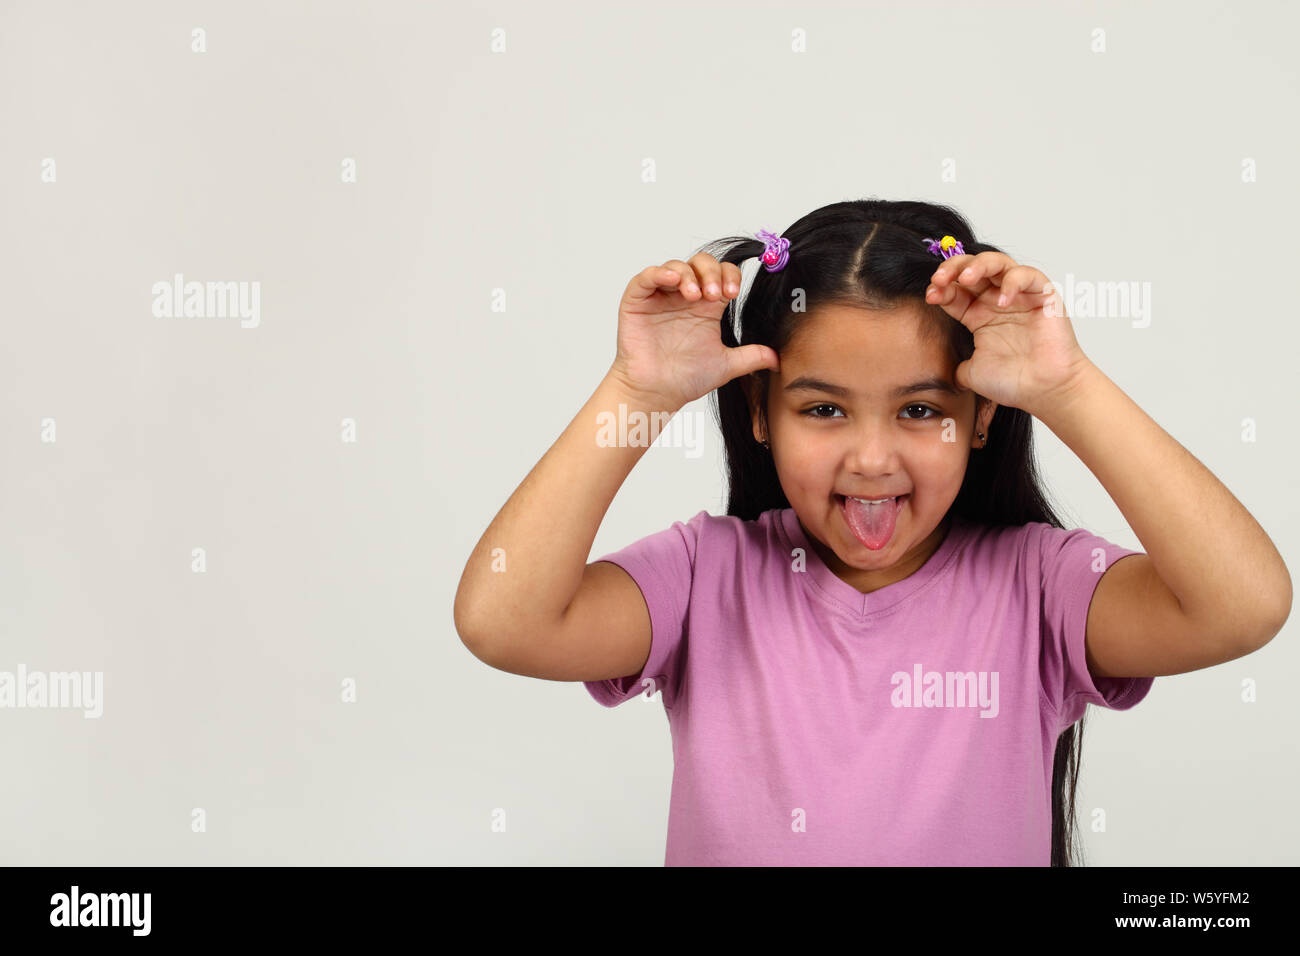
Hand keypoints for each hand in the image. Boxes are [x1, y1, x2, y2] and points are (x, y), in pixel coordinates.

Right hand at [608, 253, 779, 410]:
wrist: (658, 393)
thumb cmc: (685, 378)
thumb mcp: (726, 364)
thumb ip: (752, 357)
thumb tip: (780, 359)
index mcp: (707, 306)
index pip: (722, 274)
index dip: (730, 276)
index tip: (733, 294)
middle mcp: (684, 296)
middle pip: (701, 263)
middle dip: (712, 273)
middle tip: (716, 295)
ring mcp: (660, 297)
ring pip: (676, 265)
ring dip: (689, 275)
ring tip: (694, 296)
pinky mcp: (638, 301)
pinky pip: (647, 277)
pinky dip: (660, 272)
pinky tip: (675, 280)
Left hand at [925, 251, 1093, 414]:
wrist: (1044, 392)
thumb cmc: (1013, 382)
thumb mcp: (971, 373)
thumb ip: (953, 365)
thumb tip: (937, 369)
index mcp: (978, 315)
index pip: (955, 290)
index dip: (941, 288)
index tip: (930, 295)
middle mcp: (996, 301)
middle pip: (972, 269)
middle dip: (953, 268)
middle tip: (940, 278)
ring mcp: (1020, 296)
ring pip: (998, 263)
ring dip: (979, 265)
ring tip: (966, 278)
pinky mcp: (1043, 296)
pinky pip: (1028, 275)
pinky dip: (1012, 282)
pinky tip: (1001, 301)